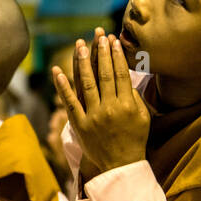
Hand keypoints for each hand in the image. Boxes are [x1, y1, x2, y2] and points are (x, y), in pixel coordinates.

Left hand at [53, 34, 148, 177]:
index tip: (112, 40)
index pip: (119, 74)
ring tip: (79, 44)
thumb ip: (134, 96)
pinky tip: (57, 71)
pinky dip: (62, 87)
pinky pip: (69, 102)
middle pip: (103, 74)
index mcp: (127, 105)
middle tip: (97, 34)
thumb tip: (123, 75)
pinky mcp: (79, 124)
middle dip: (100, 52)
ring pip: (86, 84)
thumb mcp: (143, 116)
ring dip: (82, 62)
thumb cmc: (135, 139)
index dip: (115, 55)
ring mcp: (92, 116)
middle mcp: (109, 108)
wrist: (121, 165)